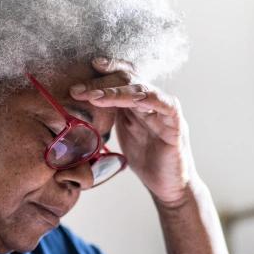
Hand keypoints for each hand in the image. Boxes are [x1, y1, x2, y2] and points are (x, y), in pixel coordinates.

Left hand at [69, 57, 196, 205]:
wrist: (168, 186)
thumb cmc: (146, 161)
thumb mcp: (122, 134)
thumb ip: (109, 117)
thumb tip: (81, 107)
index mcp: (138, 102)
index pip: (123, 77)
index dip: (107, 69)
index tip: (87, 66)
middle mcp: (153, 101)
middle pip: (128, 80)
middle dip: (101, 82)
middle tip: (77, 89)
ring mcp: (165, 111)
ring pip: (141, 90)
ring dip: (116, 92)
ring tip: (93, 97)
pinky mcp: (176, 124)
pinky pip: (165, 104)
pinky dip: (149, 98)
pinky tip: (132, 100)